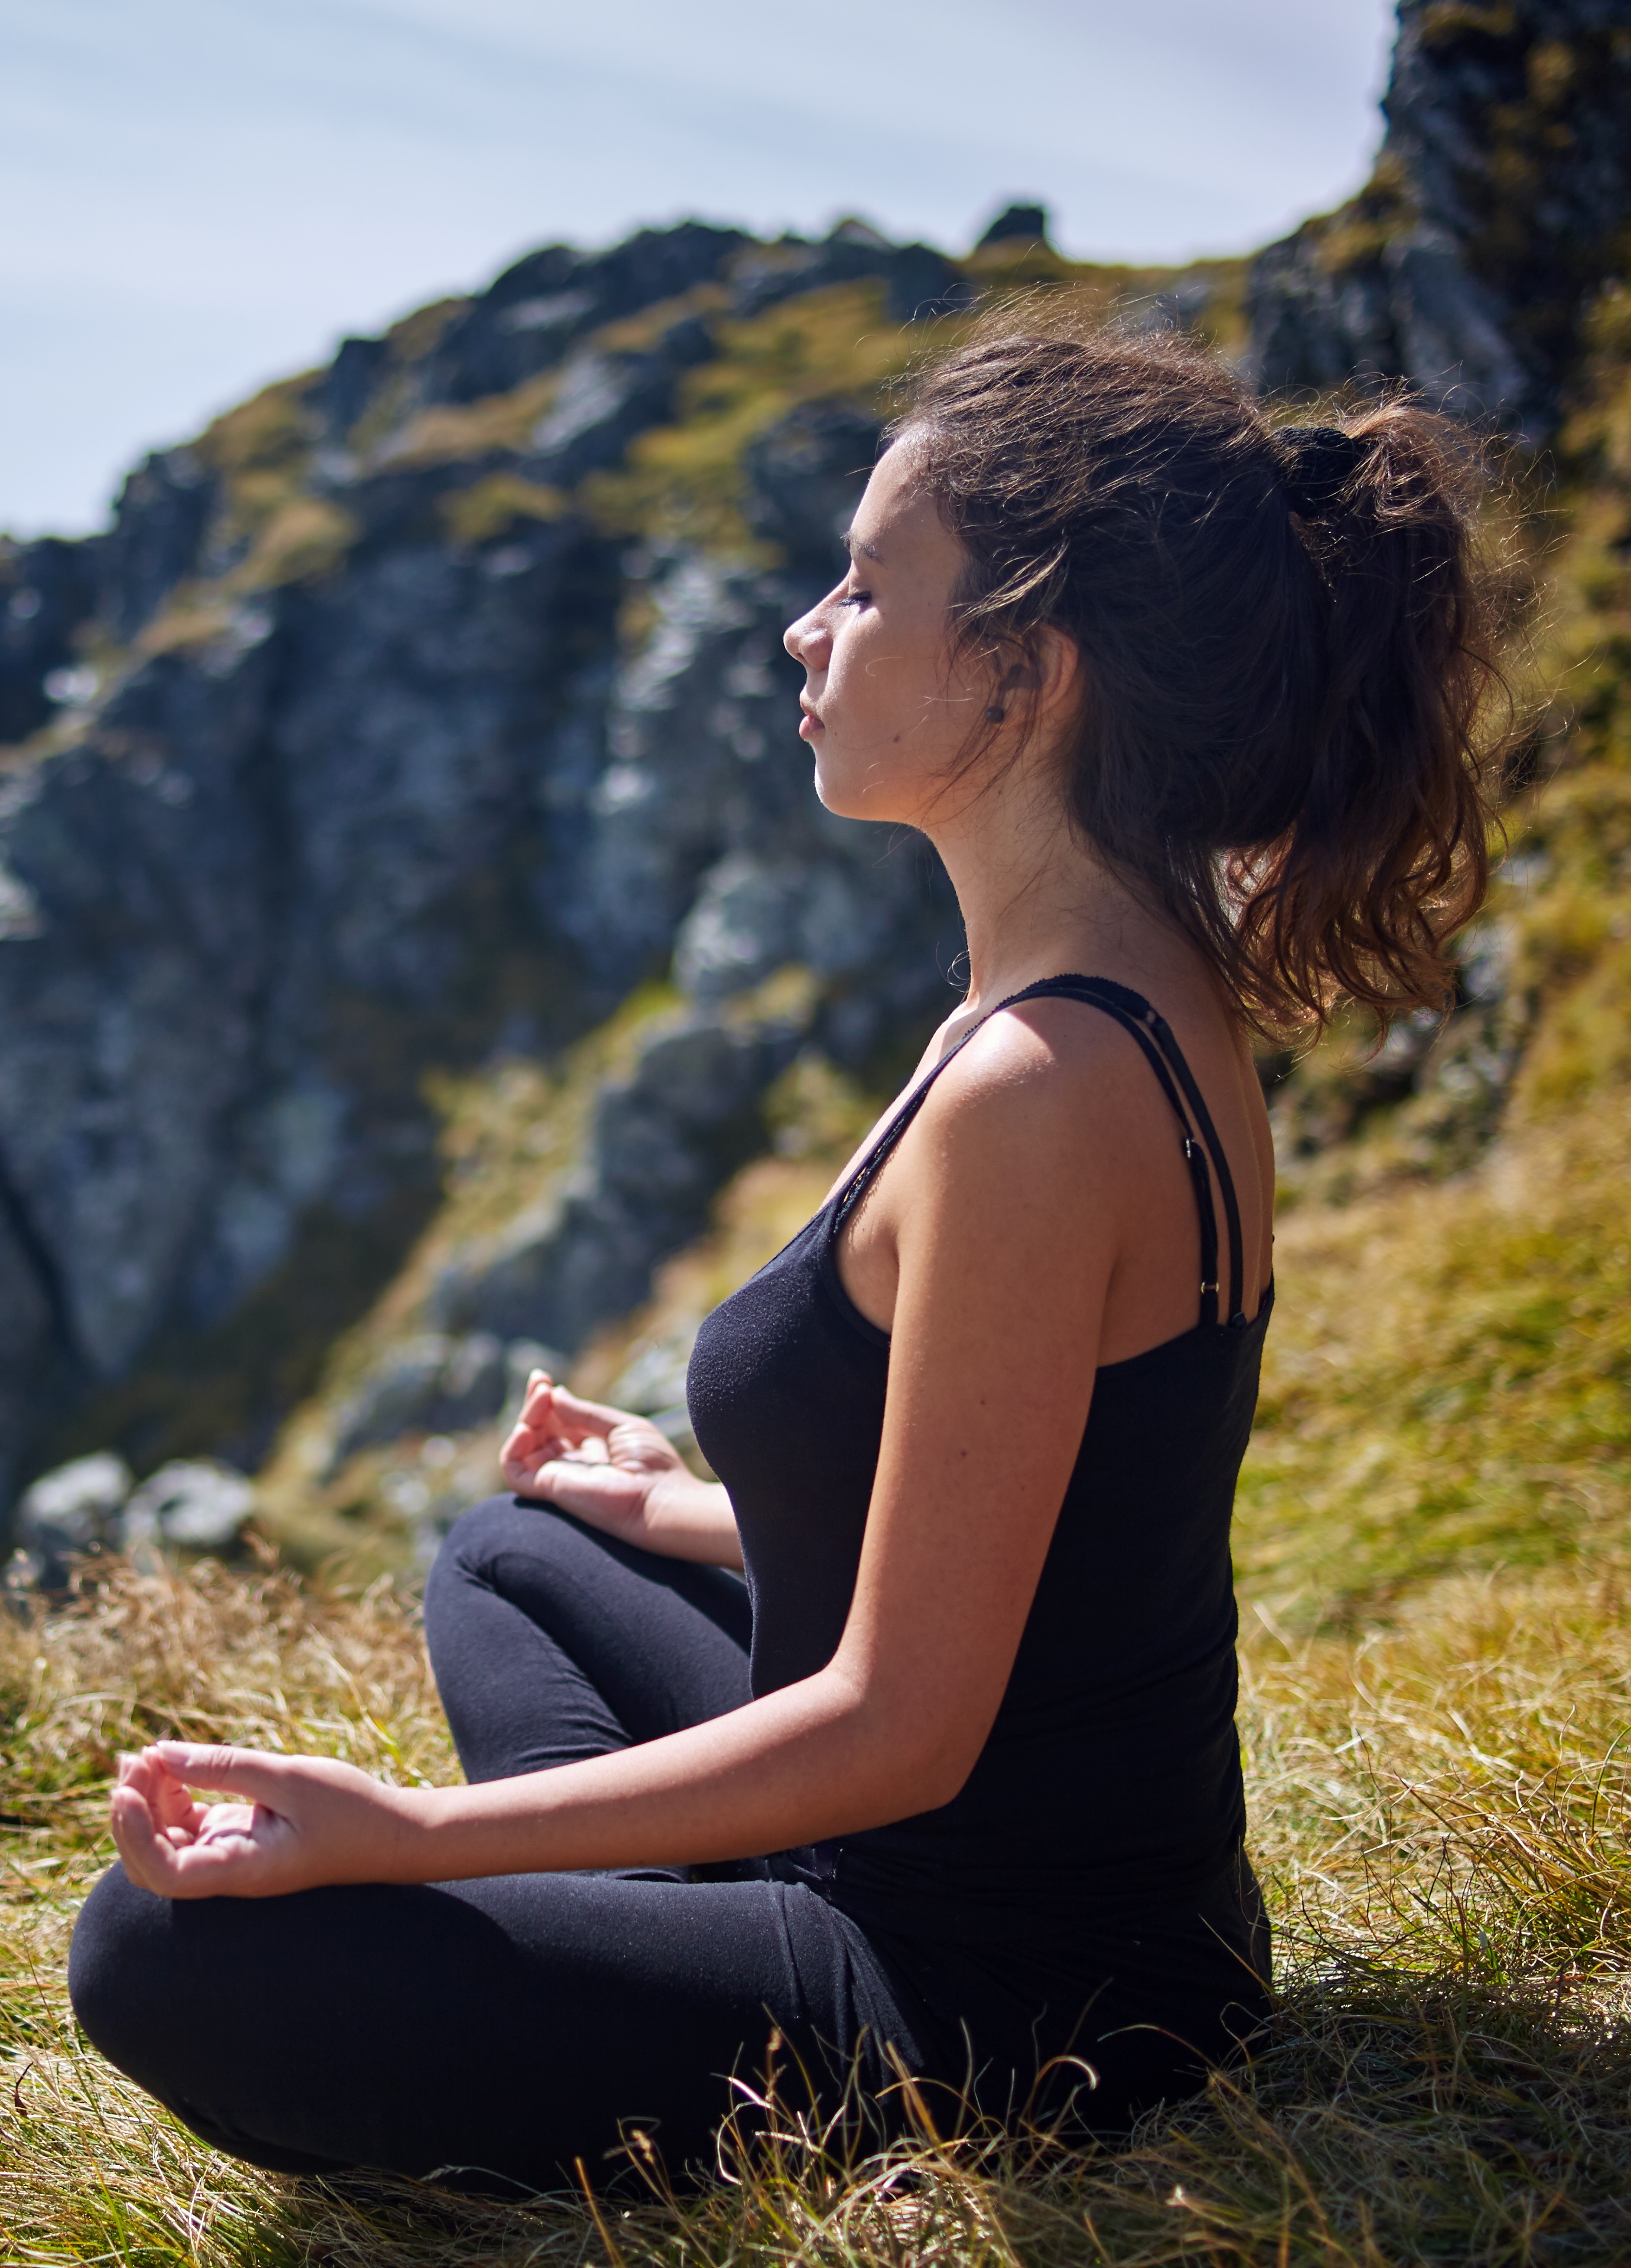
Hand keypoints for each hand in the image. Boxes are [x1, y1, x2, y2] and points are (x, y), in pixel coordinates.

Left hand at [109, 1743, 423, 1899]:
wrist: (391, 1834)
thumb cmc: (350, 1810)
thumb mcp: (290, 1777)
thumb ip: (225, 1766)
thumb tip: (161, 1754)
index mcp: (241, 1869)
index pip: (165, 1873)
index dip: (134, 1836)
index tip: (126, 1790)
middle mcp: (226, 1872)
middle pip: (151, 1863)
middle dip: (133, 1813)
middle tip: (137, 1758)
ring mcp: (227, 1858)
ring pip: (164, 1842)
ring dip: (149, 1800)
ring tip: (151, 1754)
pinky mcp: (234, 1840)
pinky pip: (186, 1825)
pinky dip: (171, 1796)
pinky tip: (174, 1765)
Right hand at [500, 1372, 689, 1542]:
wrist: (660, 1500)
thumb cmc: (652, 1466)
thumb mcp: (620, 1426)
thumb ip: (584, 1413)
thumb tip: (556, 1393)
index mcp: (591, 1450)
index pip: (558, 1423)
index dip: (547, 1400)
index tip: (544, 1378)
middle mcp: (571, 1464)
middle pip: (538, 1431)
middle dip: (534, 1403)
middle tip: (540, 1381)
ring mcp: (558, 1478)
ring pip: (524, 1446)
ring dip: (526, 1417)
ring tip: (541, 1399)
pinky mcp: (549, 1490)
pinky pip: (514, 1470)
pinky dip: (512, 1447)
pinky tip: (527, 1428)